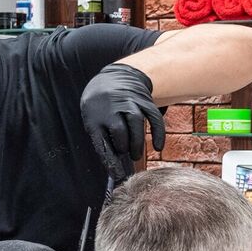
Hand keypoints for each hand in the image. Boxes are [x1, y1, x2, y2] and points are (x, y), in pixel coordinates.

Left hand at [80, 63, 164, 182]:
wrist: (113, 77)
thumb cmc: (101, 107)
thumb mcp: (93, 119)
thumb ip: (102, 138)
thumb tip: (113, 165)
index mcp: (94, 116)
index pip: (101, 141)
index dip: (109, 159)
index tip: (116, 173)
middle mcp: (112, 107)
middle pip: (119, 131)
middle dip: (124, 147)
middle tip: (128, 157)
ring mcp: (129, 102)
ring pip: (136, 123)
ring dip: (137, 143)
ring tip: (135, 155)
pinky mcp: (144, 100)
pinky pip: (153, 118)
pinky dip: (158, 133)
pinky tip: (158, 147)